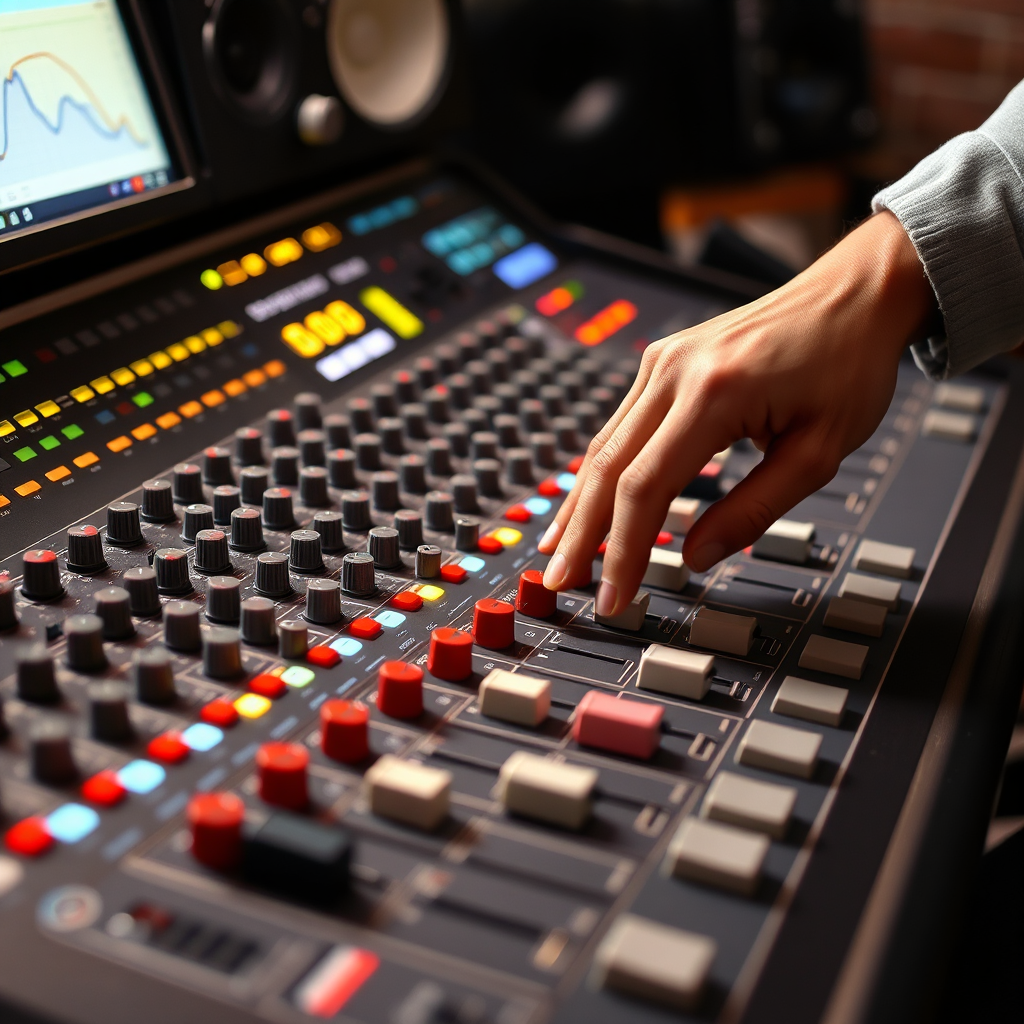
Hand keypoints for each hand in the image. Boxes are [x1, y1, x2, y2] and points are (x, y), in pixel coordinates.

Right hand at [538, 211, 936, 618]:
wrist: (853, 294)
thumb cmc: (846, 365)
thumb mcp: (819, 452)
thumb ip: (752, 510)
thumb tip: (696, 557)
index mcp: (715, 392)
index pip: (646, 486)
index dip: (623, 550)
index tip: (614, 596)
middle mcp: (674, 371)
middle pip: (607, 467)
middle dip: (582, 534)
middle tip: (559, 583)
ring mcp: (661, 362)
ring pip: (603, 446)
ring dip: (580, 505)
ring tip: (560, 552)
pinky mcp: (661, 361)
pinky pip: (618, 426)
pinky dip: (599, 472)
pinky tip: (585, 502)